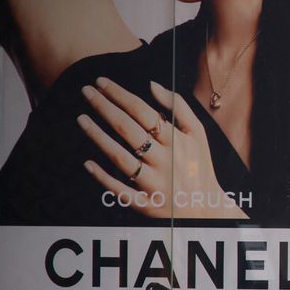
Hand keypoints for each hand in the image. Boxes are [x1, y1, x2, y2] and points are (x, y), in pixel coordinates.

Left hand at [78, 78, 247, 218]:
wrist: (208, 207)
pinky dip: (103, 178)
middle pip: (128, 130)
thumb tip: (152, 85)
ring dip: (98, 137)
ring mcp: (154, 183)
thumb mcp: (198, 133)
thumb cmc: (199, 165)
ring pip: (120, 157)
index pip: (143, 111)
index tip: (101, 82)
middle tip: (86, 92)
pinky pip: (120, 190)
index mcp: (177, 140)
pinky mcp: (146, 204)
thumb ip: (179, 106)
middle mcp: (164, 160)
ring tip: (81, 119)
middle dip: (104, 108)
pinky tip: (87, 163)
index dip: (120, 95)